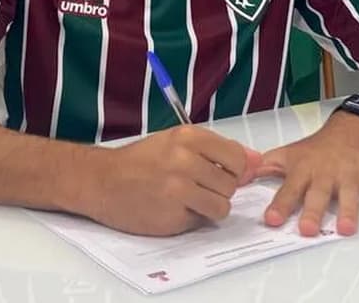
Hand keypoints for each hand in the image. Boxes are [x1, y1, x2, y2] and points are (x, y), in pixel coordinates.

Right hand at [87, 125, 261, 235]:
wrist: (102, 181)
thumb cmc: (141, 161)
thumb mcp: (177, 143)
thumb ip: (217, 151)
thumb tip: (256, 161)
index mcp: (188, 137)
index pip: (237, 157)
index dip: (236, 169)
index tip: (224, 173)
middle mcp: (185, 160)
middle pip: (232, 183)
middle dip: (221, 188)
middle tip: (198, 186)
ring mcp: (178, 189)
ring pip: (222, 205)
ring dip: (211, 206)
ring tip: (190, 199)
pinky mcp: (172, 215)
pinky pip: (202, 221)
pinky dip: (193, 218)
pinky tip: (174, 208)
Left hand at [254, 112, 358, 235]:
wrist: (353, 126)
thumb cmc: (317, 147)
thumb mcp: (288, 153)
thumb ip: (264, 167)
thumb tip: (237, 177)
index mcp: (305, 170)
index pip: (289, 189)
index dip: (280, 204)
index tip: (272, 219)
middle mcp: (327, 173)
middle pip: (319, 195)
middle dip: (313, 211)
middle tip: (308, 230)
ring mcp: (352, 175)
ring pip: (350, 195)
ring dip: (349, 211)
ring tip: (346, 229)